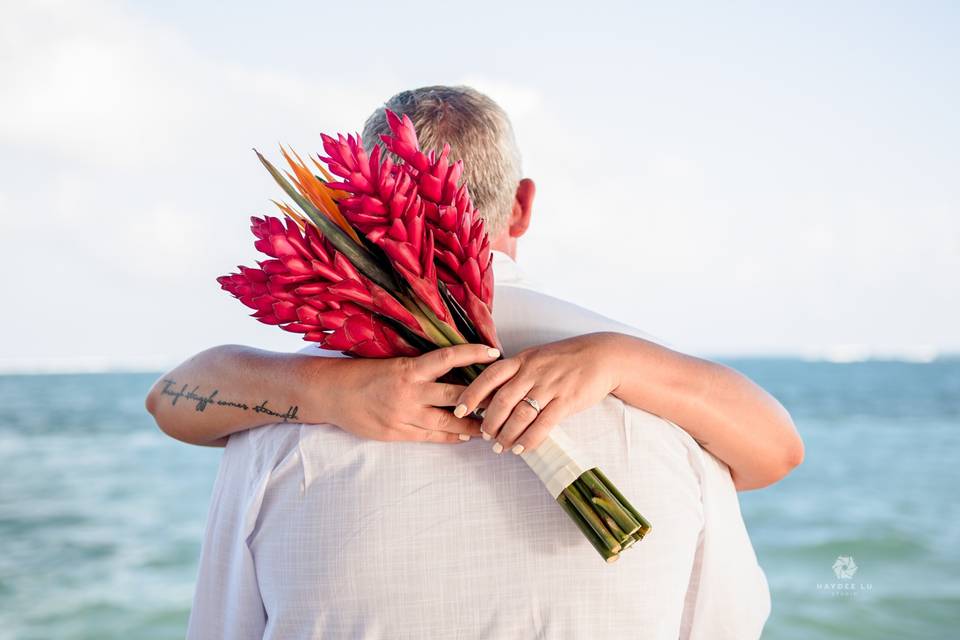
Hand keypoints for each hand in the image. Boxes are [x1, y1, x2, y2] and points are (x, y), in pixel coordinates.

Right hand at [309, 343, 500, 443]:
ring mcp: (404, 416)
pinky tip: (464, 436)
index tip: (493, 353)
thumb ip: (420, 369)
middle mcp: (409, 393)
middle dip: (481, 398)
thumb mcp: (392, 364)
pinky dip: (450, 436)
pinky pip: (431, 437)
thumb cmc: (362, 373)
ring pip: (447, 422)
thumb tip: (452, 366)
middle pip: (455, 395)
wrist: (331, 394)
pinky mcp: (397, 433)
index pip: (447, 358)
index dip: (472, 354)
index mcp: (408, 369)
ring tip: (492, 424)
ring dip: (471, 424)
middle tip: (505, 396)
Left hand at [453, 333, 621, 453]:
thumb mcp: (536, 358)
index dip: (472, 394)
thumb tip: (490, 395)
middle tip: (484, 435)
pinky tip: (522, 448)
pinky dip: (530, 439)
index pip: (490, 376)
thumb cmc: (565, 359)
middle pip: (502, 400)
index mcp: (522, 360)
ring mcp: (550, 386)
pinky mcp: (567, 400)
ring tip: (501, 447)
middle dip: (489, 421)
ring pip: (521, 415)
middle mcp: (532, 372)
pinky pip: (544, 424)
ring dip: (507, 434)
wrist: (601, 356)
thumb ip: (515, 373)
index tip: (459, 410)